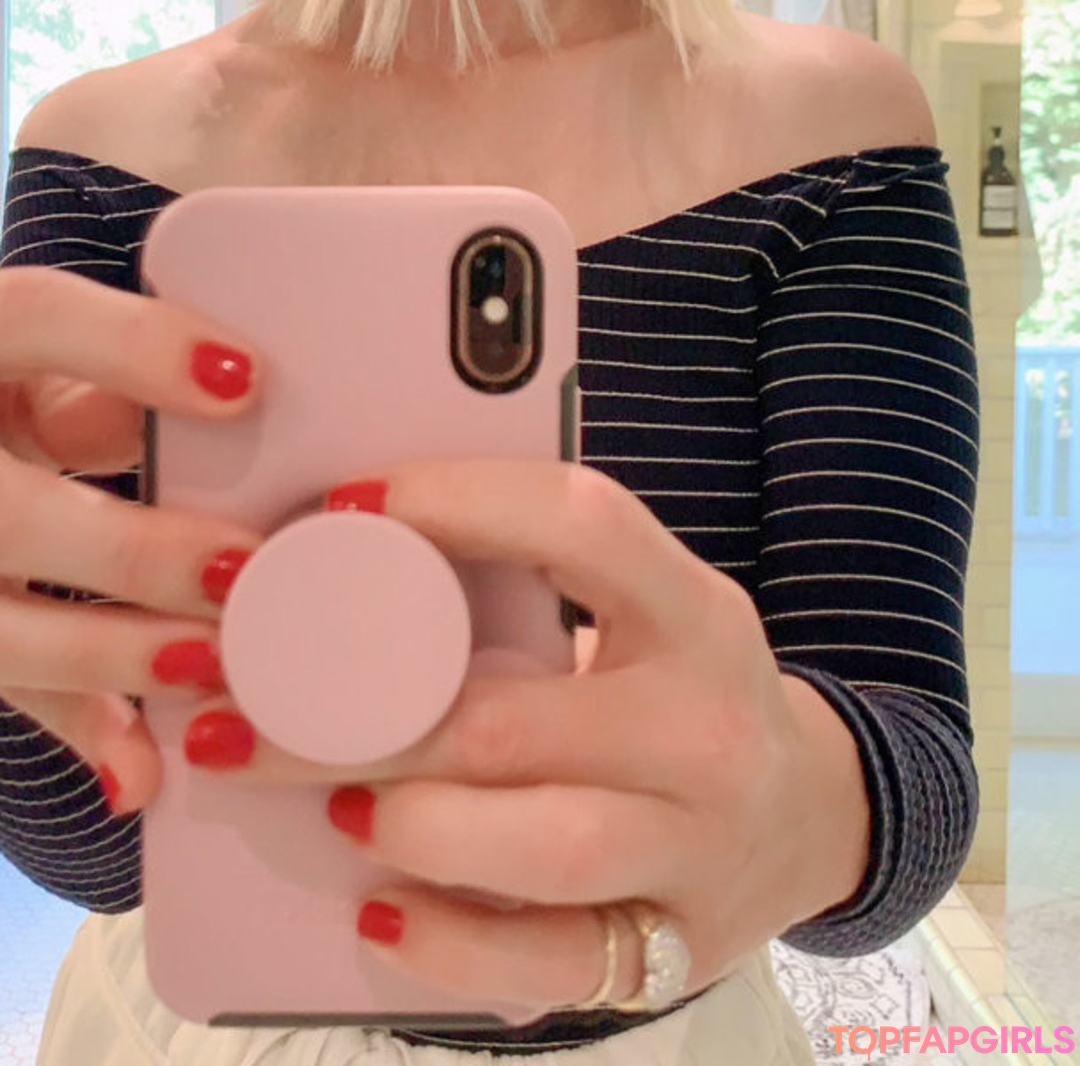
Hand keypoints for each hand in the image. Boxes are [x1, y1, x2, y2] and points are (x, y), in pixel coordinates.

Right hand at [0, 266, 265, 808]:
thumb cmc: (10, 387)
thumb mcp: (47, 360)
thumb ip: (121, 378)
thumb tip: (237, 404)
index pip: (33, 318)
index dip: (133, 349)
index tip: (246, 383)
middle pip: (10, 514)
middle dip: (132, 554)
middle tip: (246, 573)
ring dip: (109, 654)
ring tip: (213, 667)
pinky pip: (0, 681)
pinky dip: (76, 726)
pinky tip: (141, 770)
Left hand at [181, 457, 870, 1014]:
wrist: (815, 817)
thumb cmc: (685, 689)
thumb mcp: (651, 610)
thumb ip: (544, 577)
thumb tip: (354, 537)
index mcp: (694, 611)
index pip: (581, 525)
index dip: (458, 504)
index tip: (342, 507)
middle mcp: (705, 726)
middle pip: (518, 717)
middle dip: (363, 714)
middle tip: (256, 700)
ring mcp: (696, 848)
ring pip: (543, 847)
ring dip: (416, 824)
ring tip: (334, 803)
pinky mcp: (671, 949)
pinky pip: (550, 966)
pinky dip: (450, 947)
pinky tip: (375, 914)